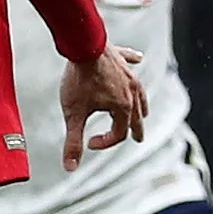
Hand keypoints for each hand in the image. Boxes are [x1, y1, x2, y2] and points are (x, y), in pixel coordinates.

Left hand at [58, 47, 146, 170]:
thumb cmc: (78, 80)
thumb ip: (73, 141)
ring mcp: (129, 74)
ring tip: (142, 112)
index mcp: (123, 108)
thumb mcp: (73, 114)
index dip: (104, 143)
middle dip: (135, 129)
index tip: (88, 142)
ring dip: (140, 104)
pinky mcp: (121, 59)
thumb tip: (70, 168)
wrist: (82, 45)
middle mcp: (132, 92)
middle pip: (136, 117)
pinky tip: (138, 59)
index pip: (119, 134)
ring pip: (139, 93)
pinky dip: (134, 63)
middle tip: (138, 138)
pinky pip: (132, 62)